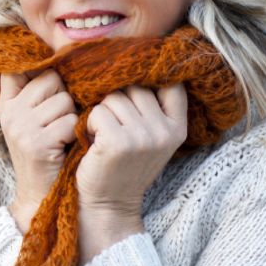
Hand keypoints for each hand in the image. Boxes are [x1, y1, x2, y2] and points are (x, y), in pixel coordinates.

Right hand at [0, 68, 78, 230]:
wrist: (39, 197)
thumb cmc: (45, 155)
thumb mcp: (31, 122)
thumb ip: (35, 94)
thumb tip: (57, 59)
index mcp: (7, 103)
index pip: (17, 66)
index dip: (37, 63)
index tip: (51, 72)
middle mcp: (11, 112)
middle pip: (51, 79)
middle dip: (64, 95)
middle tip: (62, 118)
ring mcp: (22, 127)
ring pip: (64, 100)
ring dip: (72, 116)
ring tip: (64, 134)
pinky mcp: (37, 143)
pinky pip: (69, 122)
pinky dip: (75, 133)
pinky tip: (67, 145)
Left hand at [74, 83, 186, 260]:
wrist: (106, 205)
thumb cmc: (120, 165)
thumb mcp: (147, 137)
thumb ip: (151, 107)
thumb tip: (135, 59)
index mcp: (178, 128)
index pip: (171, 83)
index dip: (150, 75)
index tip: (132, 80)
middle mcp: (165, 131)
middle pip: (135, 86)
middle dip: (116, 97)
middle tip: (109, 123)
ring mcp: (144, 137)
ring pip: (113, 97)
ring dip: (100, 111)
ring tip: (101, 134)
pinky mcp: (119, 142)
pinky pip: (97, 112)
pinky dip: (88, 123)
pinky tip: (92, 141)